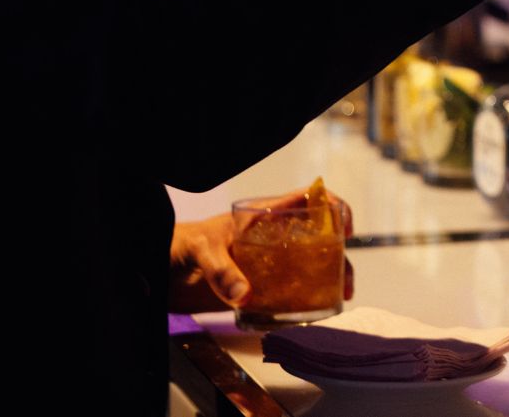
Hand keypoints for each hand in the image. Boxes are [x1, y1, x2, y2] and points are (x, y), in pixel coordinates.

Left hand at [169, 193, 355, 312]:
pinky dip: (309, 298)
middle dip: (339, 253)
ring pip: (312, 263)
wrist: (163, 270)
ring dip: (330, 277)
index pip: (307, 198)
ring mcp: (270, 261)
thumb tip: (244, 295)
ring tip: (340, 296)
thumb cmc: (182, 246)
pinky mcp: (262, 286)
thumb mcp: (201, 249)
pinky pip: (292, 288)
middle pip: (319, 235)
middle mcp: (274, 236)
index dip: (332, 205)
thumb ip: (220, 269)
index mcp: (264, 215)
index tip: (343, 227)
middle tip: (345, 277)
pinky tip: (316, 310)